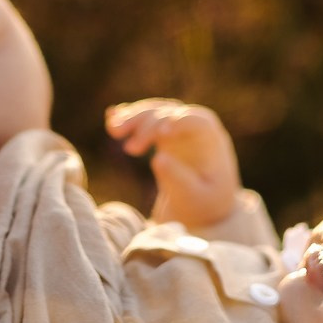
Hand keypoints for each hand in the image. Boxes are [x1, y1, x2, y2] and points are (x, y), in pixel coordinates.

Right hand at [106, 99, 242, 229]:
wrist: (199, 210)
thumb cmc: (203, 206)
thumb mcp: (193, 198)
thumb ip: (179, 180)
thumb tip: (158, 158)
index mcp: (211, 140)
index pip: (197, 119)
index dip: (179, 120)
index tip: (162, 134)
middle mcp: (193, 129)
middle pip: (169, 112)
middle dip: (148, 124)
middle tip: (129, 149)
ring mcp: (177, 129)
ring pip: (153, 112)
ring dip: (133, 118)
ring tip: (113, 130)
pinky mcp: (161, 134)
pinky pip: (144, 119)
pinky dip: (129, 116)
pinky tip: (111, 117)